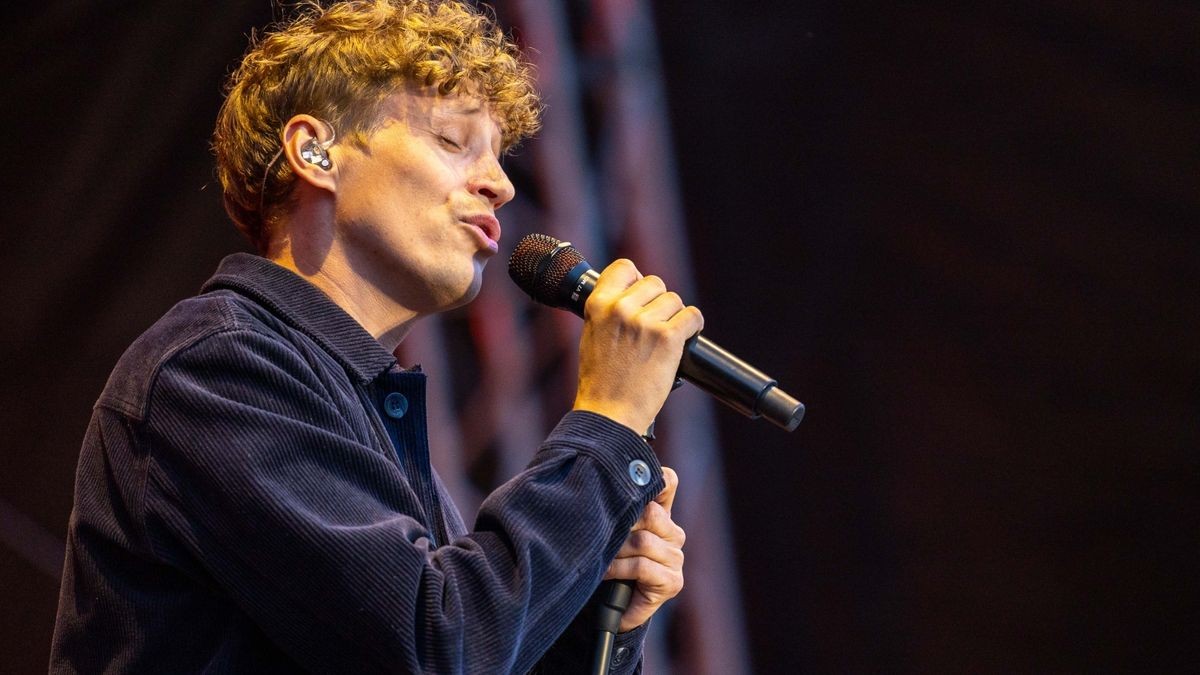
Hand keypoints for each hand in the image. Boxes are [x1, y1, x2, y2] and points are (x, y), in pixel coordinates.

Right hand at [573, 259, 703, 433]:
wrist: (609, 413)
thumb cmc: (601, 380)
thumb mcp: (592, 335)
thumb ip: (609, 311)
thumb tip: (633, 294)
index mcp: (598, 304)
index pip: (624, 267)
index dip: (636, 279)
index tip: (640, 294)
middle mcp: (621, 308)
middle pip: (655, 283)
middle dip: (658, 303)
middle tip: (654, 326)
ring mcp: (645, 322)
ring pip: (675, 301)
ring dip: (675, 318)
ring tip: (664, 340)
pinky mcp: (667, 338)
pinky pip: (692, 317)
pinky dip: (693, 328)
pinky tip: (684, 339)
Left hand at [604, 466, 685, 631]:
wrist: (612, 606)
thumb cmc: (608, 561)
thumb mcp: (609, 530)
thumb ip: (612, 507)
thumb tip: (598, 480)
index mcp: (662, 515)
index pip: (668, 482)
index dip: (656, 477)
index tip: (631, 482)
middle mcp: (674, 533)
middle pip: (651, 513)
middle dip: (622, 524)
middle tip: (603, 536)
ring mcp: (676, 558)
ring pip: (643, 541)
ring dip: (616, 551)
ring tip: (602, 559)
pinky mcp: (673, 582)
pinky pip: (643, 566)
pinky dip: (619, 569)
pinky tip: (606, 574)